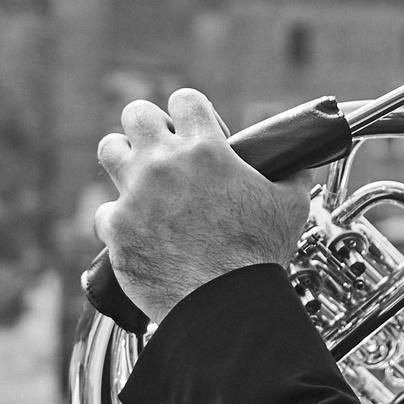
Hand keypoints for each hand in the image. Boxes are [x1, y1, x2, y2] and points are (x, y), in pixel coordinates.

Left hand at [95, 89, 306, 323]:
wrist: (225, 304)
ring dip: (123, 157)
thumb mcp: (291, 205)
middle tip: (162, 148)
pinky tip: (137, 230)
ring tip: (139, 177)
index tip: (196, 130)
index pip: (184, 98)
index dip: (191, 111)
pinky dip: (119, 219)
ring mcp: (135, 194)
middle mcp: (164, 164)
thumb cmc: (259, 256)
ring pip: (109, 149)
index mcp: (206, 150)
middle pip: (136, 114)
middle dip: (149, 125)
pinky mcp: (117, 228)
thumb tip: (298, 165)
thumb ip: (293, 175)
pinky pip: (104, 211)